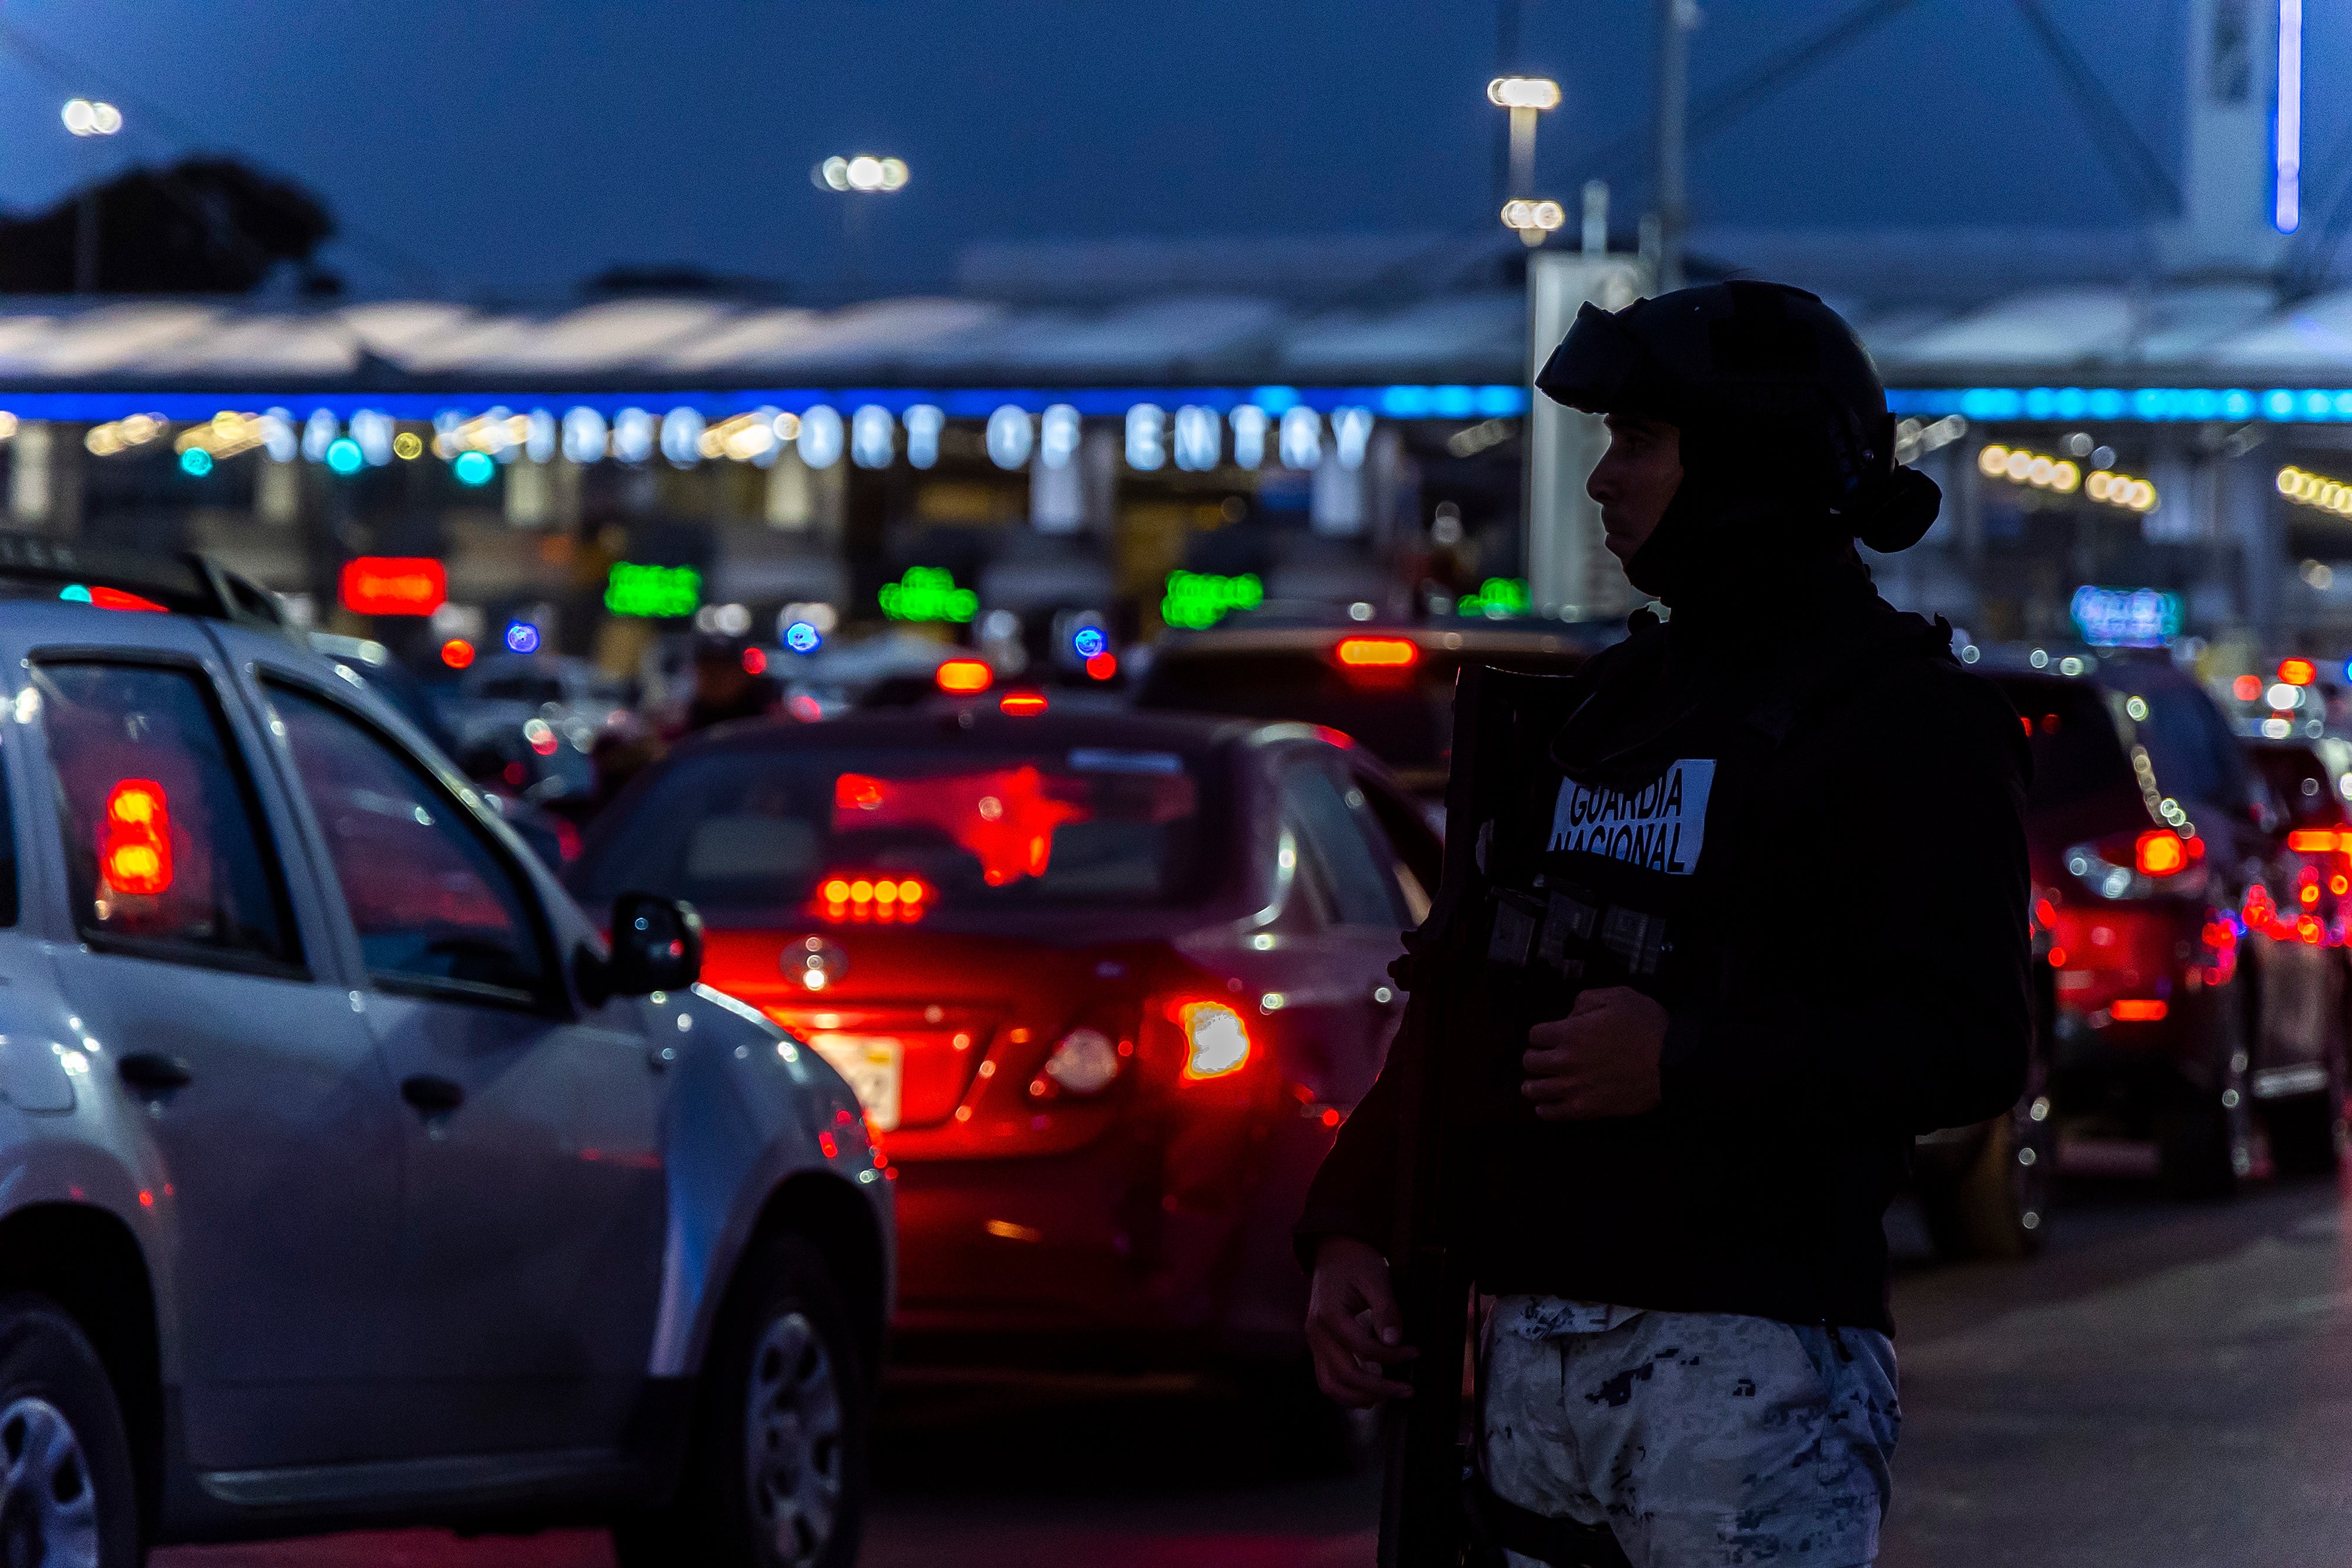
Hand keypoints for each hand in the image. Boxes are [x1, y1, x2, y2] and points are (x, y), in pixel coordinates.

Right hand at [1304, 1236, 1417, 1406]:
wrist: (1334, 1250)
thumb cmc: (1356, 1261)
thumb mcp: (1376, 1278)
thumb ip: (1386, 1310)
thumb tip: (1394, 1341)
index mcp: (1329, 1315)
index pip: (1363, 1348)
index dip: (1392, 1356)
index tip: (1414, 1353)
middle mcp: (1316, 1332)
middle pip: (1344, 1374)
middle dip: (1378, 1388)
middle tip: (1406, 1390)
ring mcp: (1314, 1341)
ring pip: (1329, 1384)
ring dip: (1357, 1397)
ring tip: (1386, 1397)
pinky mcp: (1318, 1345)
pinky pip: (1326, 1377)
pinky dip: (1346, 1390)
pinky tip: (1368, 1391)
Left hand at [1522, 986, 1667, 1120]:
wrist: (1672, 1063)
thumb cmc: (1647, 1026)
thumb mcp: (1618, 997)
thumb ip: (1586, 1001)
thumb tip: (1570, 1015)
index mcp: (1570, 1032)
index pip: (1535, 1034)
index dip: (1542, 1034)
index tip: (1549, 1037)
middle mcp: (1565, 1060)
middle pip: (1530, 1062)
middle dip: (1534, 1057)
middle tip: (1542, 1059)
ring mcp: (1574, 1087)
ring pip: (1534, 1089)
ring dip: (1533, 1085)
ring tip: (1536, 1084)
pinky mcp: (1587, 1109)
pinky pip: (1553, 1113)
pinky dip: (1545, 1109)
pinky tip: (1546, 1106)